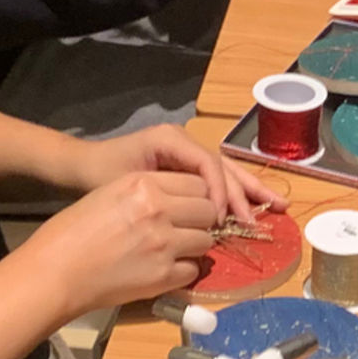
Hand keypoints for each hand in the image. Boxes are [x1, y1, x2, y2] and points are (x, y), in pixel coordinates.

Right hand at [12, 171, 220, 314]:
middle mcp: (159, 210)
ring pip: (206, 241)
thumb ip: (146, 192)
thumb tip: (177, 200)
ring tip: (172, 250)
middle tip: (183, 229)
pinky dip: (183, 271)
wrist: (54, 272)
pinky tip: (164, 270)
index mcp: (143, 184)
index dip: (195, 196)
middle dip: (200, 220)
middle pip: (208, 210)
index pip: (197, 183)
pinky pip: (194, 270)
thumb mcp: (109, 194)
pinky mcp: (163, 276)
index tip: (186, 207)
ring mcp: (164, 244)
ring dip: (193, 246)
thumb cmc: (70, 232)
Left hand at [69, 123, 277, 221]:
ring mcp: (186, 153)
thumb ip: (166, 197)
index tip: (221, 218)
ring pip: (225, 171)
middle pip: (224, 165)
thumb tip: (203, 218)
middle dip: (248, 189)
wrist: (80, 166)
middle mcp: (184, 142)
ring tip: (276, 205)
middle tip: (273, 209)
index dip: (221, 191)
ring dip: (249, 190)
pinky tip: (250, 206)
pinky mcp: (184, 167)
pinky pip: (214, 179)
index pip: (208, 163)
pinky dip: (233, 193)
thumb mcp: (130, 185)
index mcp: (172, 140)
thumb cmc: (100, 174)